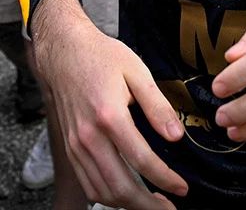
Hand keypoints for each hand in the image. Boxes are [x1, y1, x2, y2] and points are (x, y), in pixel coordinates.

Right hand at [31, 0, 186, 209]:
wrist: (63, 52)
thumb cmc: (102, 57)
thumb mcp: (137, 71)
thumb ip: (157, 106)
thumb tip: (176, 137)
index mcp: (109, 116)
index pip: (141, 160)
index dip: (165, 179)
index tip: (182, 188)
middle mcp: (88, 137)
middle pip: (119, 186)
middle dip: (148, 204)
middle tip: (170, 208)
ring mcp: (76, 146)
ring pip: (102, 191)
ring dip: (128, 205)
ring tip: (152, 204)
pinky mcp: (70, 149)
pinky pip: (88, 183)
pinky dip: (107, 196)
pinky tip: (126, 195)